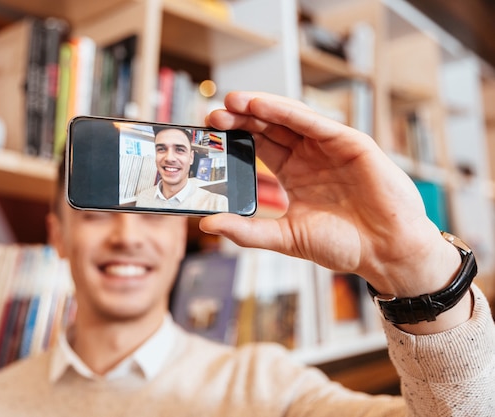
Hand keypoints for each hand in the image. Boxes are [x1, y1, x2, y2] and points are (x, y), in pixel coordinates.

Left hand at [200, 91, 461, 304]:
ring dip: (260, 108)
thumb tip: (206, 224)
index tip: (207, 135)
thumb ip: (247, 230)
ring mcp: (328, 147)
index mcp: (293, 174)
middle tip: (212, 114)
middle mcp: (308, 156)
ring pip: (288, 119)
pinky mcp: (349, 143)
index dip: (234, 139)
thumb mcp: (285, 237)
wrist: (386, 252)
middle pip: (268, 128)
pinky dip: (287, 112)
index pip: (258, 147)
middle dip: (240, 119)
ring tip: (232, 102)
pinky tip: (262, 106)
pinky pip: (314, 123)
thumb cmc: (342, 245)